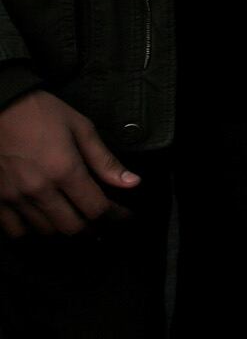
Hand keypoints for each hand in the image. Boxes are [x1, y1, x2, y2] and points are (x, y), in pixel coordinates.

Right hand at [0, 91, 138, 236]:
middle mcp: (39, 190)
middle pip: (72, 227)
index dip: (115, 217)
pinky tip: (43, 222)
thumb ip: (105, 160)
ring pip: (45, 232)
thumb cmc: (42, 113)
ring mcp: (14, 198)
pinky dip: (32, 232)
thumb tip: (132, 183)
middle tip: (102, 223)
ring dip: (64, 230)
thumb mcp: (81, 128)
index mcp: (64, 170)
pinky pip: (15, 231)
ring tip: (76, 221)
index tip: (124, 217)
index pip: (96, 209)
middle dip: (92, 229)